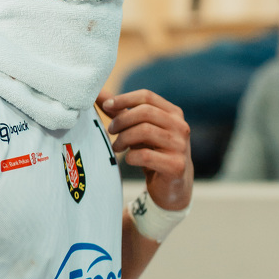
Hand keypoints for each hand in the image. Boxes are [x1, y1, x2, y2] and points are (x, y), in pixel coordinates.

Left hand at [98, 89, 192, 210]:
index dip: (123, 99)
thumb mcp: (138, 129)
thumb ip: (120, 111)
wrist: (173, 185)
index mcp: (173, 113)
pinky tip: (129, 159)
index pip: (147, 96)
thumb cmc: (152, 151)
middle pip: (145, 112)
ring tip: (116, 146)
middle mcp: (180, 126)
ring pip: (144, 131)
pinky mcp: (176, 166)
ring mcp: (180, 146)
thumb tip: (98, 93)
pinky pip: (145, 155)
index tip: (106, 106)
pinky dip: (131, 156)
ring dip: (124, 138)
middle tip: (111, 130)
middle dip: (121, 120)